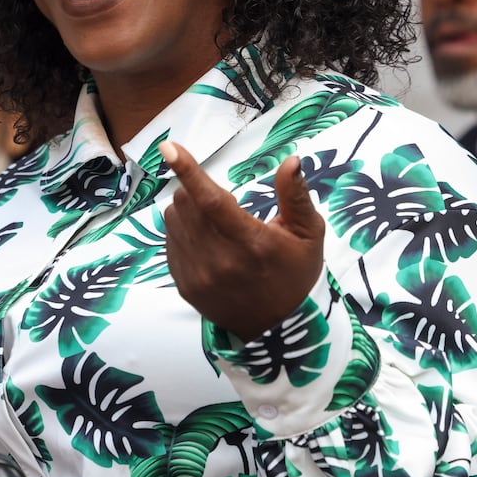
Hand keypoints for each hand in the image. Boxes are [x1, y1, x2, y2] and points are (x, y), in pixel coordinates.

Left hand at [161, 140, 325, 341]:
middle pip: (186, 204)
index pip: (211, 201)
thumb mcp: (308, 234)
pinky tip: (207, 244)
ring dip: (188, 211)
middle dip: (197, 191)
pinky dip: (183, 233)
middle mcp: (219, 260)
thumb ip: (296, 196)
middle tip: (223, 205)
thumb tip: (291, 161)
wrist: (276, 329)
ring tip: (215, 226)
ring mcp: (198, 275)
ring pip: (173, 220)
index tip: (169, 147)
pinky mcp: (184, 285)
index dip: (189, 171)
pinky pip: (170, 242)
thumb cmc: (295, 274)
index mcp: (251, 243)